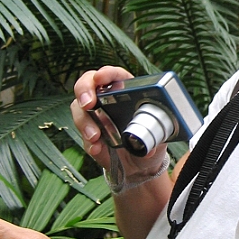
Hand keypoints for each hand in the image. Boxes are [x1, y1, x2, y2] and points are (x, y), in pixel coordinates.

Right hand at [71, 66, 167, 181]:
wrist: (140, 165)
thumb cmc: (151, 142)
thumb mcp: (159, 136)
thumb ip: (155, 137)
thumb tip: (150, 146)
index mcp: (127, 91)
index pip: (115, 75)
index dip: (106, 73)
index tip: (100, 78)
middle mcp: (107, 100)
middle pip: (87, 84)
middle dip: (84, 90)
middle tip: (88, 104)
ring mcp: (95, 116)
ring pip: (79, 109)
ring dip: (85, 122)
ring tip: (95, 136)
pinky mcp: (89, 133)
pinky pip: (82, 134)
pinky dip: (88, 142)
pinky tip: (97, 148)